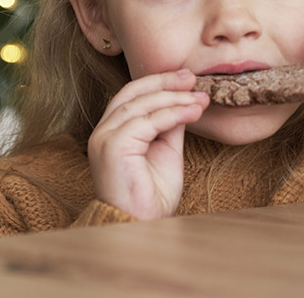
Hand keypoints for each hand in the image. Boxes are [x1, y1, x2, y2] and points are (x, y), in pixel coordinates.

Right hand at [88, 69, 208, 219]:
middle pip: (133, 93)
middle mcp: (103, 131)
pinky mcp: (113, 146)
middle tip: (192, 78)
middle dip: (165, 82)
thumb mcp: (166, 151)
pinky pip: (147, 122)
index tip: (186, 78)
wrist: (141, 226)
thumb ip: (170, 126)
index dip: (159, 83)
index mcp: (112, 131)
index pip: (132, 96)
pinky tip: (193, 112)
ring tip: (199, 99)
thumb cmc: (151, 196)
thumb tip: (185, 101)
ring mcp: (105, 138)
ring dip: (174, 98)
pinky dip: (173, 114)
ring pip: (141, 105)